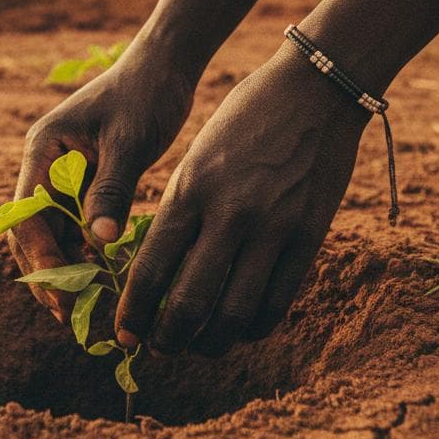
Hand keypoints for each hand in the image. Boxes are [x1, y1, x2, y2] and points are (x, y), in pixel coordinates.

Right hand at [10, 41, 196, 321]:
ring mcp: (63, 174)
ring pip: (52, 233)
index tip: (63, 295)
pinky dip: (85, 252)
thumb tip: (97, 244)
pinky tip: (105, 276)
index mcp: (43, 150)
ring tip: (88, 306)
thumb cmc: (146, 95)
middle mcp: (45, 164)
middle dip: (47, 273)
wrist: (165, 67)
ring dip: (65, 268)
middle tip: (71, 316)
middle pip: (31, 231)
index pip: (26, 216)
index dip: (40, 259)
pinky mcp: (86, 181)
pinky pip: (75, 225)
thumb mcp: (130, 142)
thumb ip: (111, 190)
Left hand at [115, 44, 369, 355]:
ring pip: (233, 314)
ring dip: (210, 343)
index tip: (125, 335)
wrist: (313, 90)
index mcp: (189, 189)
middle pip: (188, 303)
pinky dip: (255, 327)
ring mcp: (272, 227)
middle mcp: (227, 214)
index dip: (134, 313)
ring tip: (199, 346)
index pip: (150, 269)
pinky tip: (242, 329)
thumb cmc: (245, 118)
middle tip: (159, 348)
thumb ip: (181, 211)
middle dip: (167, 338)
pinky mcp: (309, 235)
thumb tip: (160, 271)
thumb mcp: (198, 156)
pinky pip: (277, 301)